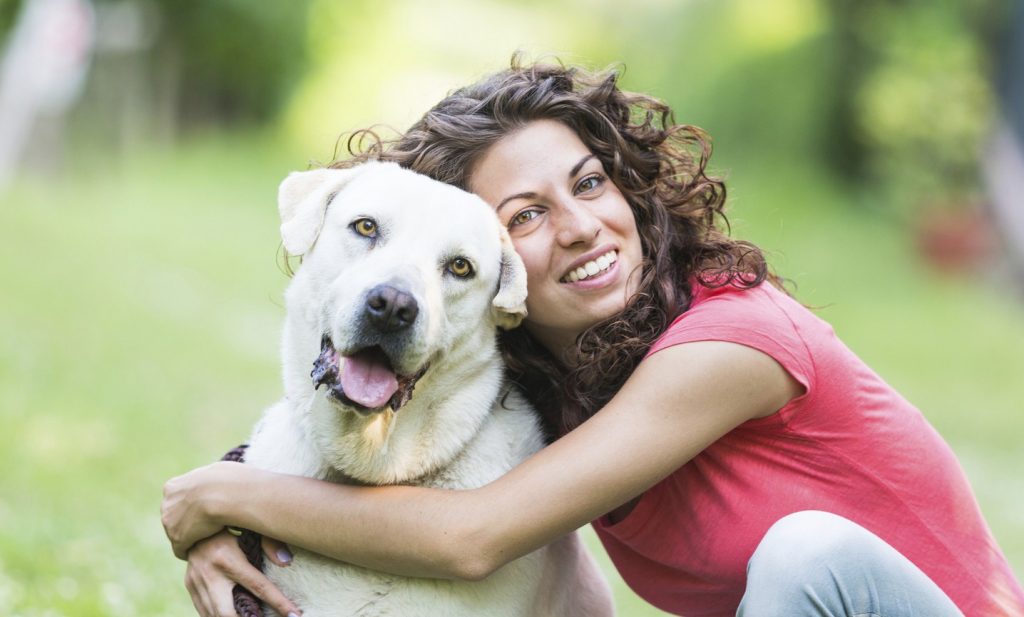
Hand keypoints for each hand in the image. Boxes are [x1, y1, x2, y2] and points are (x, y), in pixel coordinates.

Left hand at [163, 461, 254, 558]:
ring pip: (177, 533)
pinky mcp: (177, 538)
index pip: (178, 500)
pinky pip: (181, 549)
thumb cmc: (227, 481)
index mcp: (173, 487)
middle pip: (175, 517)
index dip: (192, 507)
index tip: (205, 512)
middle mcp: (166, 504)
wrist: (225, 494)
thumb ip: (207, 481)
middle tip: (208, 527)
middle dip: (187, 522)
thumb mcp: (214, 473)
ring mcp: (169, 522)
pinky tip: (205, 550)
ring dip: (190, 537)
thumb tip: (217, 479)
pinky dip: (191, 550)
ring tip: (209, 539)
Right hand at [185, 530, 301, 616]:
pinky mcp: (190, 587)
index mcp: (227, 558)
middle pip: (228, 613)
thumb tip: (286, 562)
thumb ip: (270, 543)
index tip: (294, 615)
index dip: (278, 603)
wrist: (193, 520)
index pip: (258, 587)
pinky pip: (204, 611)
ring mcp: (196, 582)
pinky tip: (236, 615)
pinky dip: (218, 616)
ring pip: (213, 616)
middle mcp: (209, 573)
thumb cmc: (230, 525)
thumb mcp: (250, 528)